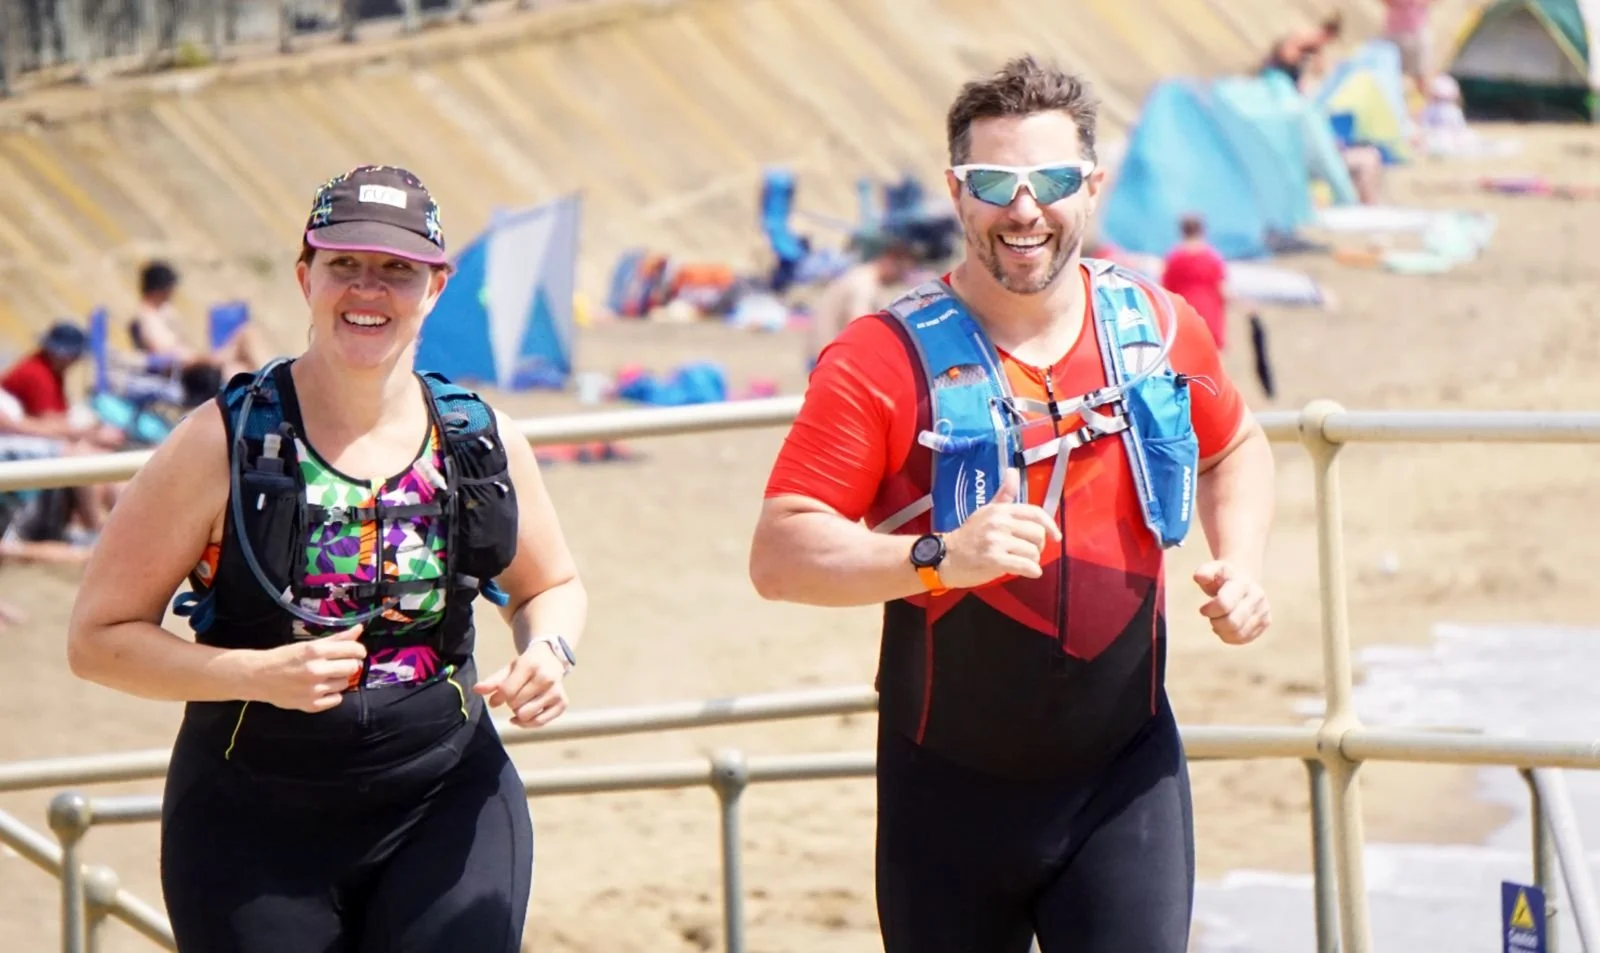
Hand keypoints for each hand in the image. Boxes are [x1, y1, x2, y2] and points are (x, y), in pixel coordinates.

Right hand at [250, 624, 366, 711]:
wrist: (258, 677)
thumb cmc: (284, 658)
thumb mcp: (308, 644)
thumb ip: (336, 639)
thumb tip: (359, 629)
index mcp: (315, 651)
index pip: (352, 649)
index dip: (358, 650)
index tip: (356, 651)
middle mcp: (316, 671)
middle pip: (352, 667)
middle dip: (349, 664)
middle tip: (338, 664)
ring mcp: (314, 690)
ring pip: (345, 683)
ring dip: (339, 679)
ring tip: (325, 676)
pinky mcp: (312, 705)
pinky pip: (337, 699)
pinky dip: (333, 694)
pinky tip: (322, 688)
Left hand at [473, 641, 568, 727]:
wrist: (551, 659)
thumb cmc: (527, 666)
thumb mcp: (509, 669)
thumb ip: (492, 681)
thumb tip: (476, 690)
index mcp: (530, 665)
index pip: (507, 690)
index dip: (497, 699)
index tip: (495, 701)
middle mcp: (546, 678)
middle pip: (516, 705)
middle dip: (510, 703)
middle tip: (515, 696)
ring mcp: (556, 691)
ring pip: (526, 715)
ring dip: (519, 713)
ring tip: (521, 703)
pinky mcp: (563, 703)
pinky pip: (539, 723)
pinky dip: (528, 723)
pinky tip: (522, 718)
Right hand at [938, 468, 1062, 589]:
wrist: (945, 556)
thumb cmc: (968, 536)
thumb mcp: (986, 511)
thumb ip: (1004, 494)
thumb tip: (1013, 471)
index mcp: (1000, 510)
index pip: (1035, 513)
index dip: (1050, 525)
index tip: (1056, 536)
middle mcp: (1000, 522)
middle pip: (1037, 534)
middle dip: (1038, 546)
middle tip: (1028, 552)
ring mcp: (996, 540)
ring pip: (1033, 552)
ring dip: (1032, 561)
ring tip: (1022, 562)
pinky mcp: (994, 559)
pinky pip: (1025, 566)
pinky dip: (1032, 571)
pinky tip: (1030, 572)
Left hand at [1194, 561, 1270, 644]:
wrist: (1242, 580)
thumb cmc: (1222, 578)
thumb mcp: (1212, 570)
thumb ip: (1204, 572)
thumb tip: (1198, 577)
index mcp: (1242, 583)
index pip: (1224, 604)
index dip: (1210, 610)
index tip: (1203, 609)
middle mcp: (1257, 596)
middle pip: (1232, 623)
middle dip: (1216, 622)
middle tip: (1212, 616)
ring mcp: (1264, 610)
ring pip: (1238, 634)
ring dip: (1222, 631)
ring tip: (1219, 621)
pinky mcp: (1266, 622)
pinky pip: (1244, 639)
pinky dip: (1230, 637)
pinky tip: (1227, 627)